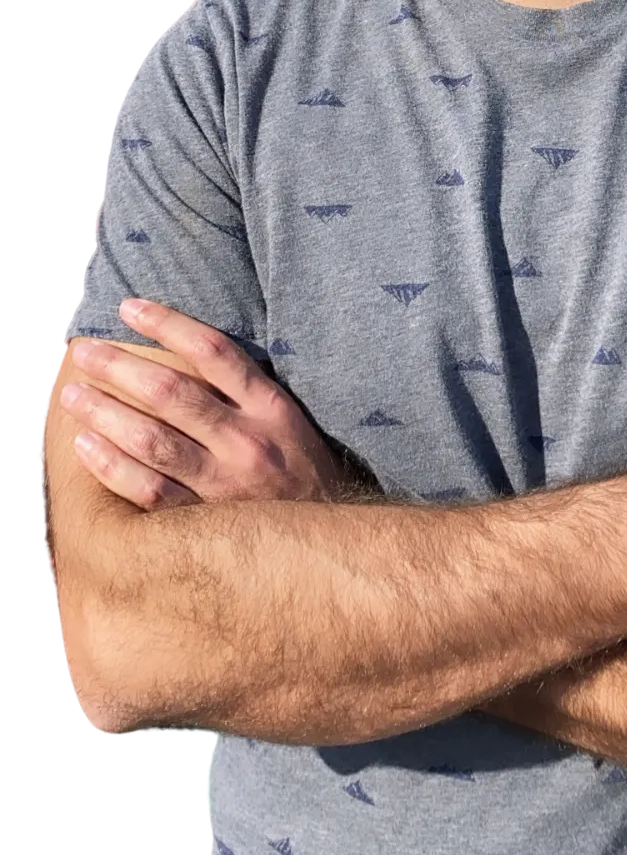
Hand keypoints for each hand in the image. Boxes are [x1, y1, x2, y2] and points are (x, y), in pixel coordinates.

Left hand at [63, 301, 346, 508]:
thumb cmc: (300, 474)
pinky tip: (85, 445)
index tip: (128, 308)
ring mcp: (224, 484)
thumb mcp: (288, 422)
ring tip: (72, 395)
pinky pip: (147, 490)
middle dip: (118, 367)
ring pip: (151, 440)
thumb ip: (245, 391)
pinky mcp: (203, 522)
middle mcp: (247, 442)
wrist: (327, 547)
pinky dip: (111, 466)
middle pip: (171, 393)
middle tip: (83, 351)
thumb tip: (180, 353)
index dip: (167, 324)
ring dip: (104, 413)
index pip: (213, 352)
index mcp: (271, 408)